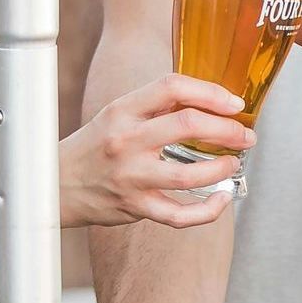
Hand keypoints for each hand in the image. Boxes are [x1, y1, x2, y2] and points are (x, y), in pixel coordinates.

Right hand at [58, 74, 252, 229]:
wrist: (56, 185)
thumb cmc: (95, 147)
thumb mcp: (117, 115)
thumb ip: (156, 107)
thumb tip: (209, 102)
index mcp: (123, 110)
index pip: (172, 86)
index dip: (211, 92)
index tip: (234, 103)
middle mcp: (126, 141)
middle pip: (187, 125)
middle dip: (227, 129)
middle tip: (245, 135)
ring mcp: (131, 177)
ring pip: (189, 174)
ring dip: (222, 168)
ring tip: (232, 163)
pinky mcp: (135, 207)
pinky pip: (180, 215)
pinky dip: (209, 211)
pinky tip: (222, 199)